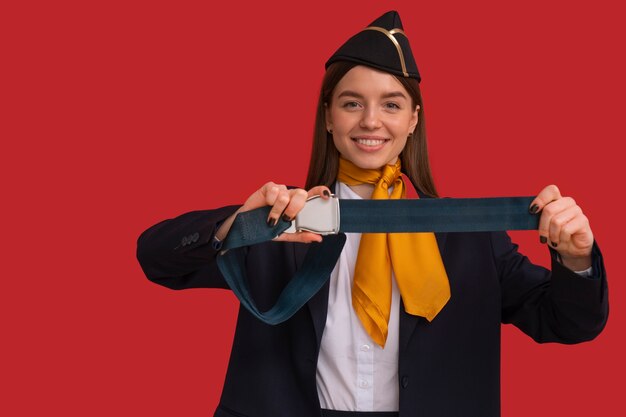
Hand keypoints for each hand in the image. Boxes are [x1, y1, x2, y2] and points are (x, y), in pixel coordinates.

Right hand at [217, 182, 331, 243]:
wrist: (248, 226)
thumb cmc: (268, 228)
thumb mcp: (287, 234)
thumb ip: (302, 236)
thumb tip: (318, 238)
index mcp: (299, 205)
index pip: (314, 194)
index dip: (321, 191)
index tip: (326, 195)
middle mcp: (292, 195)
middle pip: (302, 193)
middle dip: (295, 208)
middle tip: (286, 218)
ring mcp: (281, 190)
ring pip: (286, 196)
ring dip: (278, 210)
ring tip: (272, 217)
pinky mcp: (269, 187)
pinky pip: (274, 191)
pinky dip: (270, 201)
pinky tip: (266, 205)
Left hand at [529, 185, 593, 270]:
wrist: (571, 248)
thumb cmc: (555, 234)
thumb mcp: (543, 226)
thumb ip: (537, 217)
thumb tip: (528, 212)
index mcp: (557, 199)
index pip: (551, 190)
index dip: (541, 199)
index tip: (532, 211)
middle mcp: (568, 202)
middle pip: (549, 209)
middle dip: (543, 227)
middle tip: (542, 237)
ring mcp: (577, 210)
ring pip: (557, 221)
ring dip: (552, 235)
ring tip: (554, 239)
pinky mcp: (583, 220)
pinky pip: (566, 230)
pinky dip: (561, 238)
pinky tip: (564, 240)